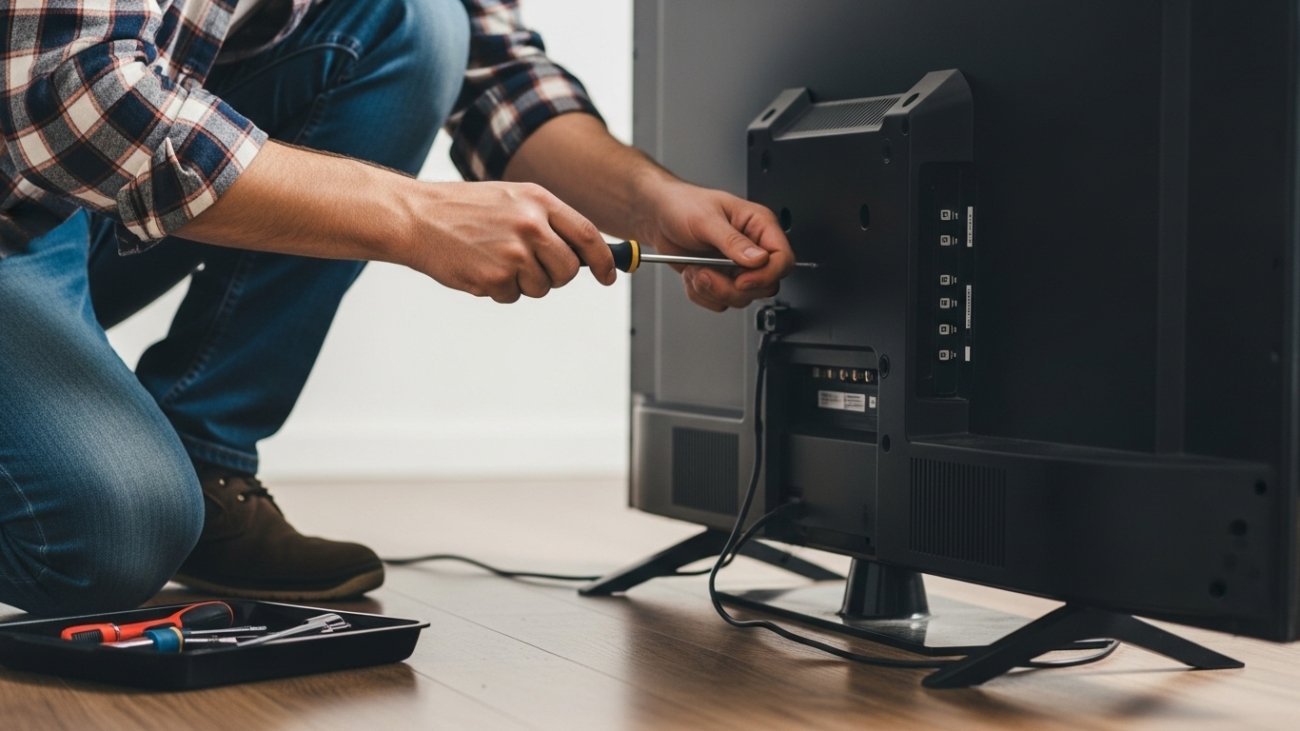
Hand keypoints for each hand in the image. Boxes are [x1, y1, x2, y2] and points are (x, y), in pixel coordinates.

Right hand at [410, 181, 616, 302]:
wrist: (417, 217)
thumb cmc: (463, 209)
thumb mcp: (511, 199)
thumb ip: (548, 221)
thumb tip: (584, 252)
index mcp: (537, 200)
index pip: (587, 235)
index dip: (603, 259)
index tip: (609, 274)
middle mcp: (530, 224)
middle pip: (569, 269)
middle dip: (556, 276)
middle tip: (532, 267)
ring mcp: (513, 252)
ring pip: (542, 287)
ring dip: (524, 283)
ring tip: (495, 259)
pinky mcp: (495, 277)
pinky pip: (513, 296)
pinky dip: (499, 289)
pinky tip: (480, 267)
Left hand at [632, 177, 794, 311]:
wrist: (657, 217)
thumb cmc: (682, 205)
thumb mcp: (706, 220)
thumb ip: (733, 241)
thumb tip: (758, 259)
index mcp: (758, 225)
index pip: (782, 259)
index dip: (765, 275)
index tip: (741, 279)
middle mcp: (752, 247)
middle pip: (765, 286)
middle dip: (731, 287)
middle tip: (707, 272)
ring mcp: (737, 266)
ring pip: (741, 297)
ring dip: (712, 289)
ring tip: (695, 269)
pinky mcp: (722, 279)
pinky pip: (720, 302)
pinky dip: (701, 294)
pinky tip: (692, 273)